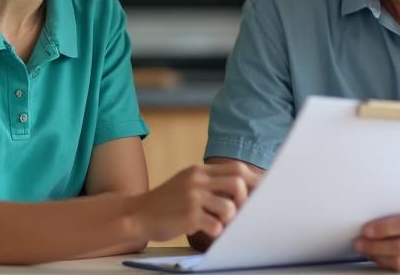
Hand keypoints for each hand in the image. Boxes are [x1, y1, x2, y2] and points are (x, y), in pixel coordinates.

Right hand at [129, 161, 259, 241]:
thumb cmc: (167, 202)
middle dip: (246, 199)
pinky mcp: (188, 217)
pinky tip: (207, 230)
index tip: (262, 190)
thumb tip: (242, 188)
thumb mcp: (187, 183)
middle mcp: (197, 181)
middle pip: (238, 183)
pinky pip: (216, 226)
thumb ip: (210, 182)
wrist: (137, 214)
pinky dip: (216, 231)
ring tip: (219, 222)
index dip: (253, 180)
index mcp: (199, 170)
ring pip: (230, 207)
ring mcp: (192, 198)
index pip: (236, 168)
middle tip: (241, 210)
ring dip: (230, 218)